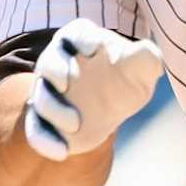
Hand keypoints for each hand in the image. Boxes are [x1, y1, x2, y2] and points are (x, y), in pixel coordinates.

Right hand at [24, 19, 163, 161]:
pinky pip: (36, 128)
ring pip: (40, 97)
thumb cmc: (129, 75)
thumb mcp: (143, 65)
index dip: (82, 39)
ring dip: (52, 110)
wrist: (114, 104)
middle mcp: (58, 62)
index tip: (94, 50)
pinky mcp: (44, 119)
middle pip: (49, 63)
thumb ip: (147, 57)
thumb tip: (149, 53)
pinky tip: (61, 152)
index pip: (75, 33)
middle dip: (56, 72)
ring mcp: (48, 91)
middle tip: (68, 84)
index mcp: (81, 40)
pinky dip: (45, 140)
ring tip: (75, 124)